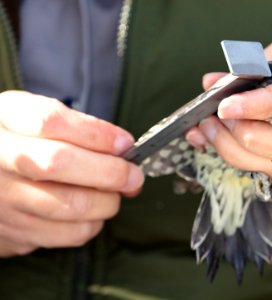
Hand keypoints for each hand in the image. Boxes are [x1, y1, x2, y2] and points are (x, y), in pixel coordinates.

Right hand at [0, 91, 143, 256]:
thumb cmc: (19, 144)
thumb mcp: (35, 118)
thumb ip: (76, 127)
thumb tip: (122, 148)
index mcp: (5, 120)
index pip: (50, 121)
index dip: (96, 133)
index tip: (125, 143)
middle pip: (59, 163)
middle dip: (111, 171)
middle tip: (133, 176)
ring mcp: (1, 200)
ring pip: (70, 205)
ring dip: (107, 201)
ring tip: (112, 194)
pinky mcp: (12, 234)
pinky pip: (67, 234)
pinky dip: (92, 224)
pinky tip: (91, 212)